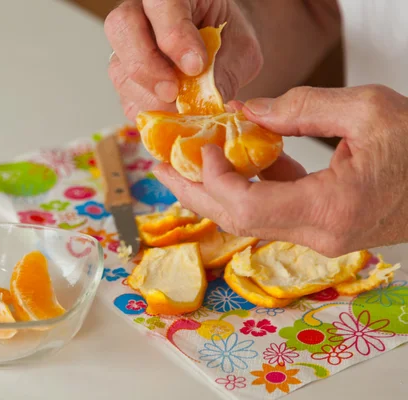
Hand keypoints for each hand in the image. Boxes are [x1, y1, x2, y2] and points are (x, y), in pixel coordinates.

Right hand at [105, 0, 261, 120]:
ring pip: (119, 67)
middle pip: (122, 27)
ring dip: (148, 95)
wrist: (221, 54)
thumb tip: (209, 99)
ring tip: (178, 109)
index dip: (174, 35)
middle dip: (146, 64)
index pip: (161, 3)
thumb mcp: (240, 50)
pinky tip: (170, 115)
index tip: (195, 66)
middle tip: (172, 91)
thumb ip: (225, 69)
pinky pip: (126, 97)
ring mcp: (127, 46)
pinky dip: (148, 111)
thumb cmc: (228, 42)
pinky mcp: (126, 79)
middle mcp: (140, 13)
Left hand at [154, 85, 407, 255]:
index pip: (247, 206)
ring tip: (186, 164)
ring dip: (216, 190)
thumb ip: (300, 108)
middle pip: (237, 220)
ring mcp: (321, 236)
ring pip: (250, 219)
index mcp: (331, 209)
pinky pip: (273, 211)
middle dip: (194, 192)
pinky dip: (251, 186)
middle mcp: (320, 233)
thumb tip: (245, 111)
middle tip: (160, 168)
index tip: (200, 147)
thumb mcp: (367, 110)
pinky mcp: (323, 228)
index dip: (214, 179)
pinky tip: (241, 159)